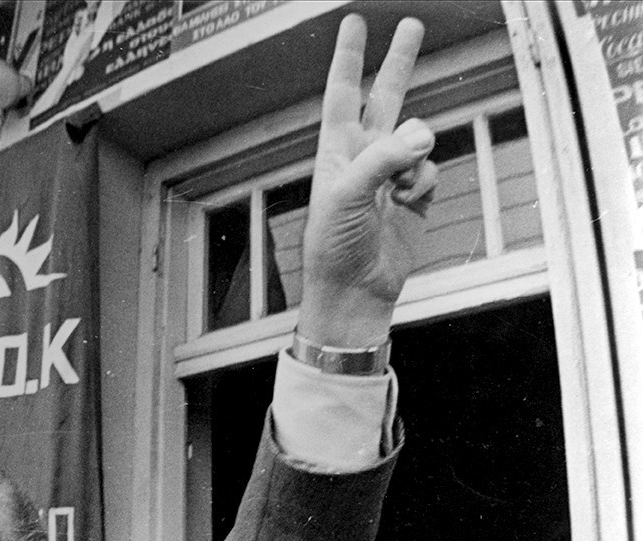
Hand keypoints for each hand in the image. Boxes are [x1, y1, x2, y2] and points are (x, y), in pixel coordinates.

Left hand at [298, 15, 437, 346]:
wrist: (354, 289)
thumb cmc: (334, 245)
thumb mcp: (346, 195)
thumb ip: (383, 158)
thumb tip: (423, 135)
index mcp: (336, 149)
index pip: (343, 92)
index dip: (349, 57)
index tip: (353, 23)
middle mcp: (363, 155)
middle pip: (385, 97)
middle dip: (398, 63)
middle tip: (412, 26)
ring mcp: (391, 173)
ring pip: (417, 137)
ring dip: (413, 157)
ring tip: (395, 189)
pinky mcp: (416, 193)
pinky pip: (431, 168)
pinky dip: (423, 183)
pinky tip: (406, 204)